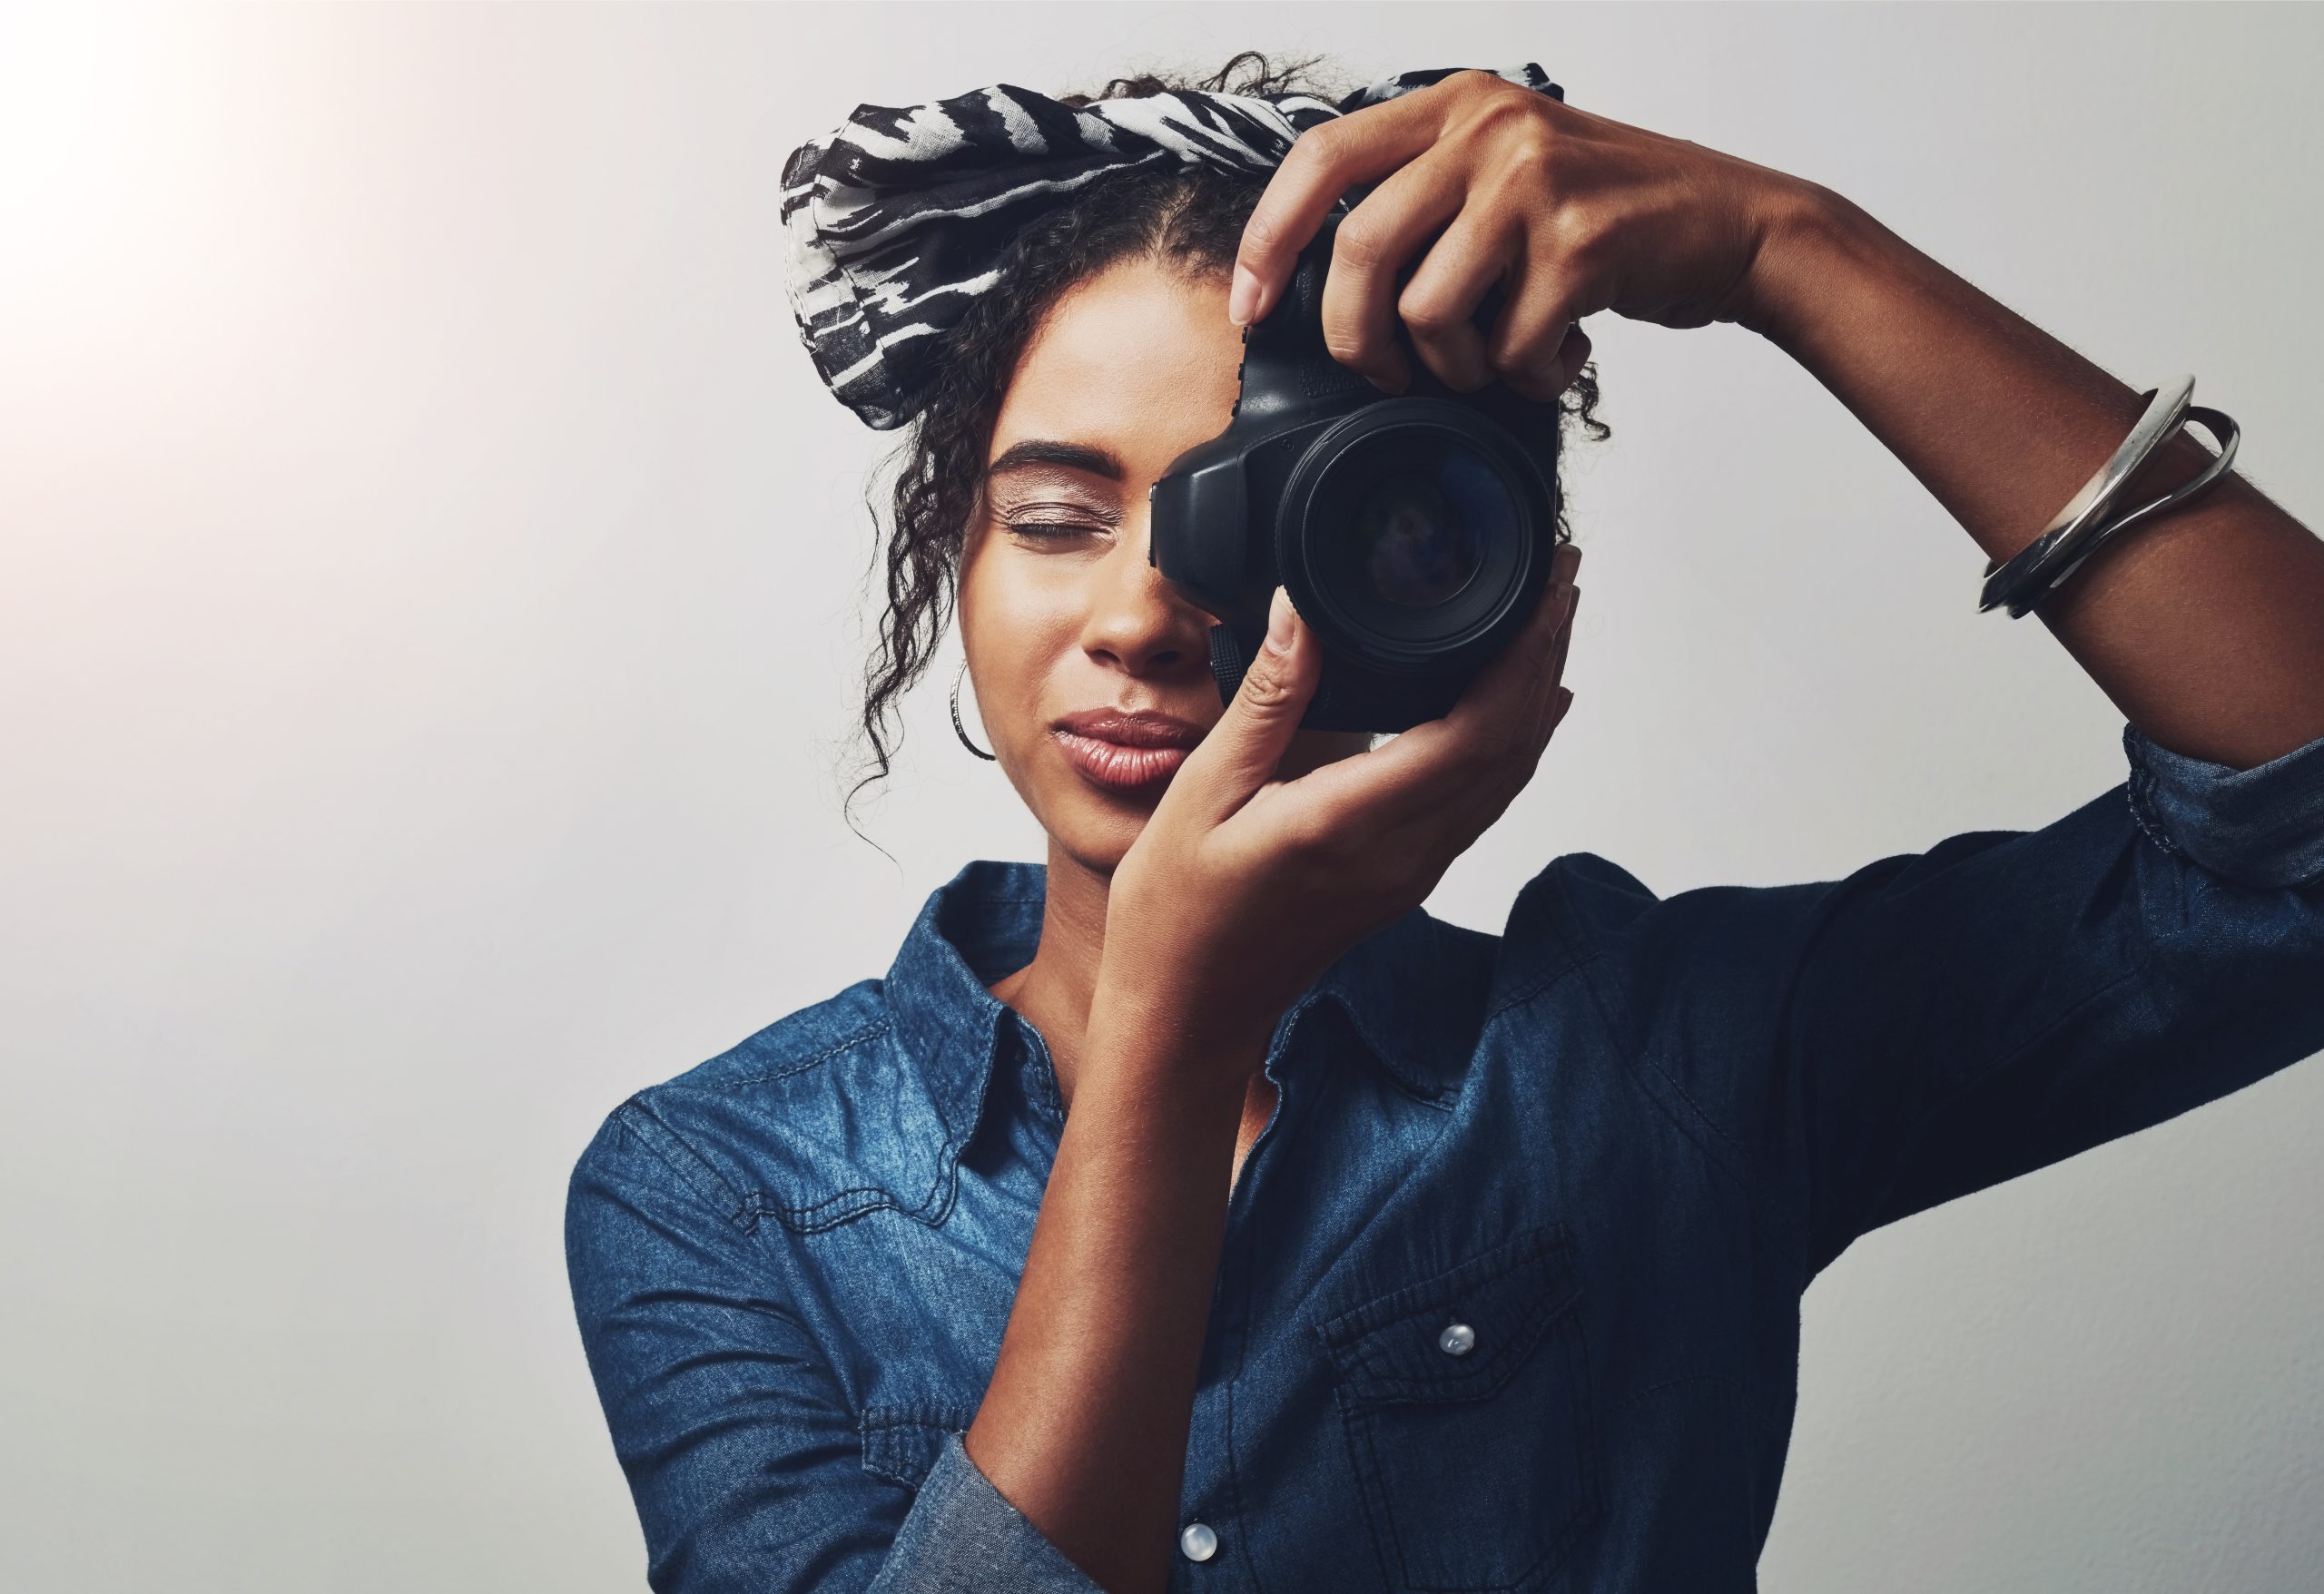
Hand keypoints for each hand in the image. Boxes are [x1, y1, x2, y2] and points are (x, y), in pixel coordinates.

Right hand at [1096, 544, 1582, 1074]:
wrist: (1188, 1013)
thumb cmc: (1178, 913)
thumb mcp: (1202, 793)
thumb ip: (1266, 700)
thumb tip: (1300, 610)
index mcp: (1349, 824)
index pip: (1475, 731)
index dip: (1524, 654)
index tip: (1544, 589)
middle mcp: (1401, 855)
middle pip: (1511, 748)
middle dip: (1545, 656)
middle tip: (1562, 578)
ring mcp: (1412, 874)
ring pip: (1508, 778)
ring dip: (1537, 696)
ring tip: (1552, 623)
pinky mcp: (1407, 882)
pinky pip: (1483, 801)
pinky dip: (1512, 742)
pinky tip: (1520, 706)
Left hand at [1228, 70, 1824, 396]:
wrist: (1739, 225)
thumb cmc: (1613, 219)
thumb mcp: (1506, 176)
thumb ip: (1425, 201)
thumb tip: (1323, 286)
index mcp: (1456, 106)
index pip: (1321, 159)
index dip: (1269, 240)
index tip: (1250, 306)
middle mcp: (1489, 128)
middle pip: (1359, 249)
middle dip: (1358, 338)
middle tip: (1392, 373)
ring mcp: (1535, 180)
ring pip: (1426, 308)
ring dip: (1455, 365)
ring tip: (1498, 357)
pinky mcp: (1581, 241)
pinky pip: (1505, 345)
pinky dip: (1526, 376)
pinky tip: (1561, 354)